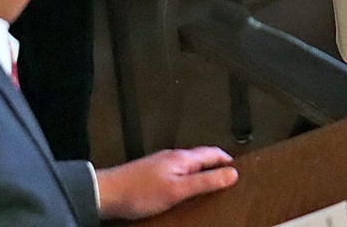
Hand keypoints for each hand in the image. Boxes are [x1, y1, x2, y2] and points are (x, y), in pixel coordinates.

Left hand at [94, 146, 238, 217]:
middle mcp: (173, 157)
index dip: (227, 161)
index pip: (213, 153)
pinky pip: (177, 174)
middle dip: (216, 167)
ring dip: (201, 174)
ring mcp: (161, 164)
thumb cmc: (140, 192)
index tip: (239, 170)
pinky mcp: (152, 173)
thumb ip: (205, 181)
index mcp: (182, 158)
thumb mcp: (178, 190)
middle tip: (227, 180)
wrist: (107, 193)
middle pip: (201, 158)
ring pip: (189, 166)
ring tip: (209, 187)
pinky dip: (187, 180)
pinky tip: (184, 192)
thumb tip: (232, 173)